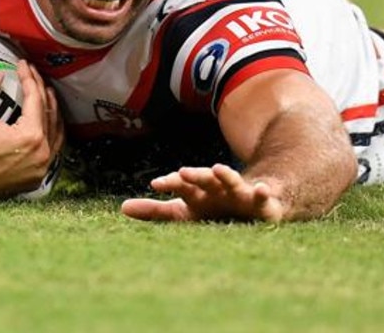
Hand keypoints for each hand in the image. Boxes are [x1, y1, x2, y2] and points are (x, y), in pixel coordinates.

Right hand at [0, 61, 64, 198]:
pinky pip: (53, 149)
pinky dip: (52, 132)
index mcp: (30, 137)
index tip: (23, 65)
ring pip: (55, 131)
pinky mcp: (36, 176)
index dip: (29, 78)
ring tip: (45, 93)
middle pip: (48, 112)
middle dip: (41, 89)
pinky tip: (48, 122)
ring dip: (51, 109)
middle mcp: (41, 153)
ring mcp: (41, 167)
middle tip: (33, 74)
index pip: (36, 99)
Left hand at [120, 164, 288, 222]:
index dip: (170, 184)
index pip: (181, 186)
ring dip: (225, 174)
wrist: (253, 206)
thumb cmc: (214, 210)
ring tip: (217, 169)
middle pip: (204, 180)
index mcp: (197, 194)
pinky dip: (262, 192)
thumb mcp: (184, 213)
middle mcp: (217, 189)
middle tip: (183, 172)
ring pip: (231, 181)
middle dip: (194, 176)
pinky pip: (262, 196)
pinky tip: (261, 189)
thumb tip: (121, 208)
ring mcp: (238, 193)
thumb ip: (155, 211)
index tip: (156, 184)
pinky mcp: (259, 202)